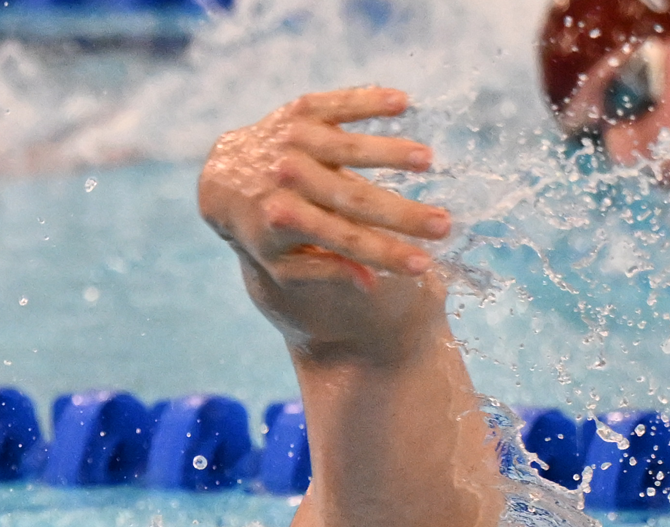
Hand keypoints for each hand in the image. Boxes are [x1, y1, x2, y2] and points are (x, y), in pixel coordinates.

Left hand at [198, 88, 451, 362]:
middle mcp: (287, 179)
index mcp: (284, 220)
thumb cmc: (266, 228)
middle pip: (354, 199)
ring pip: (348, 147)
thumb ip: (325, 271)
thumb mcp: (283, 261)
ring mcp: (291, 140)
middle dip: (402, 214)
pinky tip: (402, 103)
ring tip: (428, 160)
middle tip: (444, 225)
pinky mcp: (299, 112)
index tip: (424, 265)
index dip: (385, 253)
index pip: (344, 240)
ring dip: (390, 152)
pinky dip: (368, 102)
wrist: (225, 180)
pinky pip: (338, 104)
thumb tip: (372, 283)